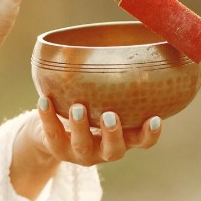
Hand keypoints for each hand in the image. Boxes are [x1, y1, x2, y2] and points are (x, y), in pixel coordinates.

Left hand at [27, 97, 162, 165]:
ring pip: (82, 144)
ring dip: (81, 126)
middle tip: (110, 115)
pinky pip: (51, 133)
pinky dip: (48, 116)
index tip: (156, 119)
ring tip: (78, 107)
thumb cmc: (89, 110)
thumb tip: (138, 47)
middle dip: (113, 133)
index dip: (150, 134)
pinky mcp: (56, 148)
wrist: (51, 134)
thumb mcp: (106, 103)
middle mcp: (102, 150)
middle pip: (114, 150)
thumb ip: (118, 87)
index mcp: (121, 138)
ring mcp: (79, 152)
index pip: (142, 141)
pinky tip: (44, 100)